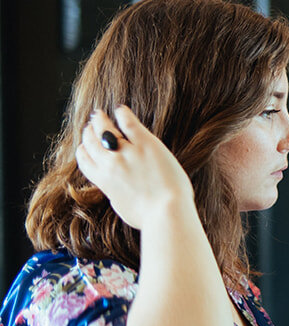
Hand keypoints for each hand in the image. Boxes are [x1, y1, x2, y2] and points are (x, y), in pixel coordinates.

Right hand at [74, 106, 195, 229]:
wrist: (167, 213)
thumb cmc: (149, 216)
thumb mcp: (121, 206)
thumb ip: (115, 193)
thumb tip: (114, 190)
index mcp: (103, 181)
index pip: (84, 160)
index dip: (84, 150)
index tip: (85, 144)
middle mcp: (110, 164)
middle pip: (91, 142)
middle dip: (89, 131)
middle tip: (92, 123)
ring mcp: (127, 153)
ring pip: (105, 129)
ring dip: (100, 120)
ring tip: (100, 114)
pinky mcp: (146, 145)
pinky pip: (129, 124)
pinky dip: (123, 115)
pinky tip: (121, 109)